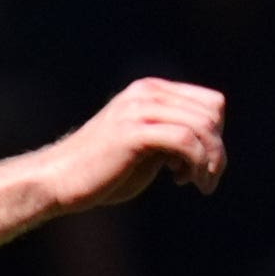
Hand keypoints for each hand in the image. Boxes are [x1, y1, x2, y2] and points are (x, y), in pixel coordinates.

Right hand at [40, 77, 227, 211]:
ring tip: (199, 184)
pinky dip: (195, 164)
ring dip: (210, 162)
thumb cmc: (101, 172)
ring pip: (202, 127)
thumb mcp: (144, 147)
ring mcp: (139, 110)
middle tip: (204, 180)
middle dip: (217, 152)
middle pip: (212, 114)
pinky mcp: (134, 132)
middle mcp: (147, 93)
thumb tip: (211, 143)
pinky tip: (181, 181)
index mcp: (150, 91)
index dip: (216, 136)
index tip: (202, 164)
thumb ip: (172, 136)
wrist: (58, 180)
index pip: (211, 103)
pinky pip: (185, 141)